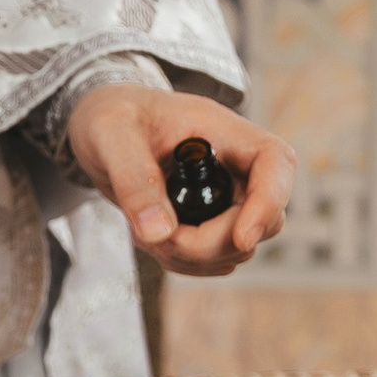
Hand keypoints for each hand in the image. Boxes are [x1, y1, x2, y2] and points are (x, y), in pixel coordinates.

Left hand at [64, 80, 294, 280]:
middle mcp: (236, 164)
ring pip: (239, 246)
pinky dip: (184, 261)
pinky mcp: (211, 220)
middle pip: (263, 218)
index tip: (241, 238)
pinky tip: (152, 237)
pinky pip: (215, 258)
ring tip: (144, 231)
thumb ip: (133, 178)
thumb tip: (159, 232)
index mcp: (224, 130)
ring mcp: (227, 196)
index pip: (276, 164)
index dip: (268, 204)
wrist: (99, 129)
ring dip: (193, 256)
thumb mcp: (110, 134)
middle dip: (212, 243)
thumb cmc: (109, 115)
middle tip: (159, 236)